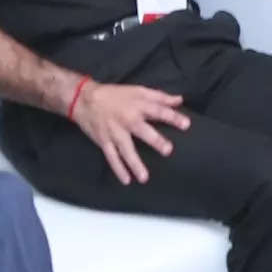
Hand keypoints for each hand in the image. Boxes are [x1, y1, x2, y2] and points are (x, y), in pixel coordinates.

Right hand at [70, 79, 192, 184]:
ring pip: (126, 149)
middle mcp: (127, 119)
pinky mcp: (104, 141)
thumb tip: (179, 100)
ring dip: (135, 163)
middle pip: (143, 130)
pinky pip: (112, 157)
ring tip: (144, 177)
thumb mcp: (138, 90)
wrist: (84, 99)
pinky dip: (118, 169)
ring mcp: (115, 132)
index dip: (172, 117)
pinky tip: (126, 180)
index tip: (186, 125)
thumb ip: (160, 97)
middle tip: (167, 150)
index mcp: (137, 105)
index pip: (158, 111)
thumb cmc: (115, 95)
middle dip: (155, 140)